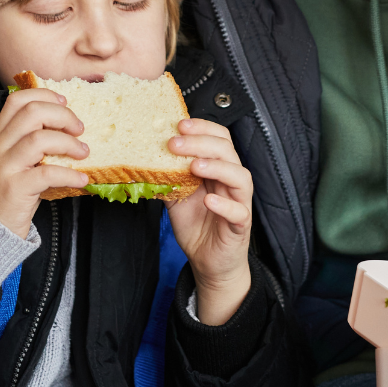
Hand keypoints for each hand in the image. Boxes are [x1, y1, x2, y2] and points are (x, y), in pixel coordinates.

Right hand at [0, 88, 89, 237]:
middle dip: (63, 115)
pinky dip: (70, 174)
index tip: (65, 103)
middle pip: (32, 113)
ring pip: (39, 140)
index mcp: (0, 134)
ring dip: (69, 143)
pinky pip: (47, 173)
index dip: (44, 95)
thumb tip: (71, 124)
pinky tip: (81, 179)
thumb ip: (33, 139)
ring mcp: (5, 166)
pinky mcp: (14, 188)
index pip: (17, 100)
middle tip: (79, 129)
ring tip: (83, 152)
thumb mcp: (15, 158)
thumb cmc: (11, 188)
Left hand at [166, 118, 252, 325]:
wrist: (207, 261)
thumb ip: (169, 176)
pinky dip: (224, 204)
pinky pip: (239, 210)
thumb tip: (146, 158)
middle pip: (227, 151)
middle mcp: (231, 180)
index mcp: (217, 169)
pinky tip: (209, 201)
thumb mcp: (176, 196)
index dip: (202, 128)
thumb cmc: (196, 225)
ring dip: (217, 167)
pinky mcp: (240, 224)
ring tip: (194, 166)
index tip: (179, 124)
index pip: (218, 138)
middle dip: (202, 143)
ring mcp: (239, 201)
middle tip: (176, 142)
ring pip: (239, 176)